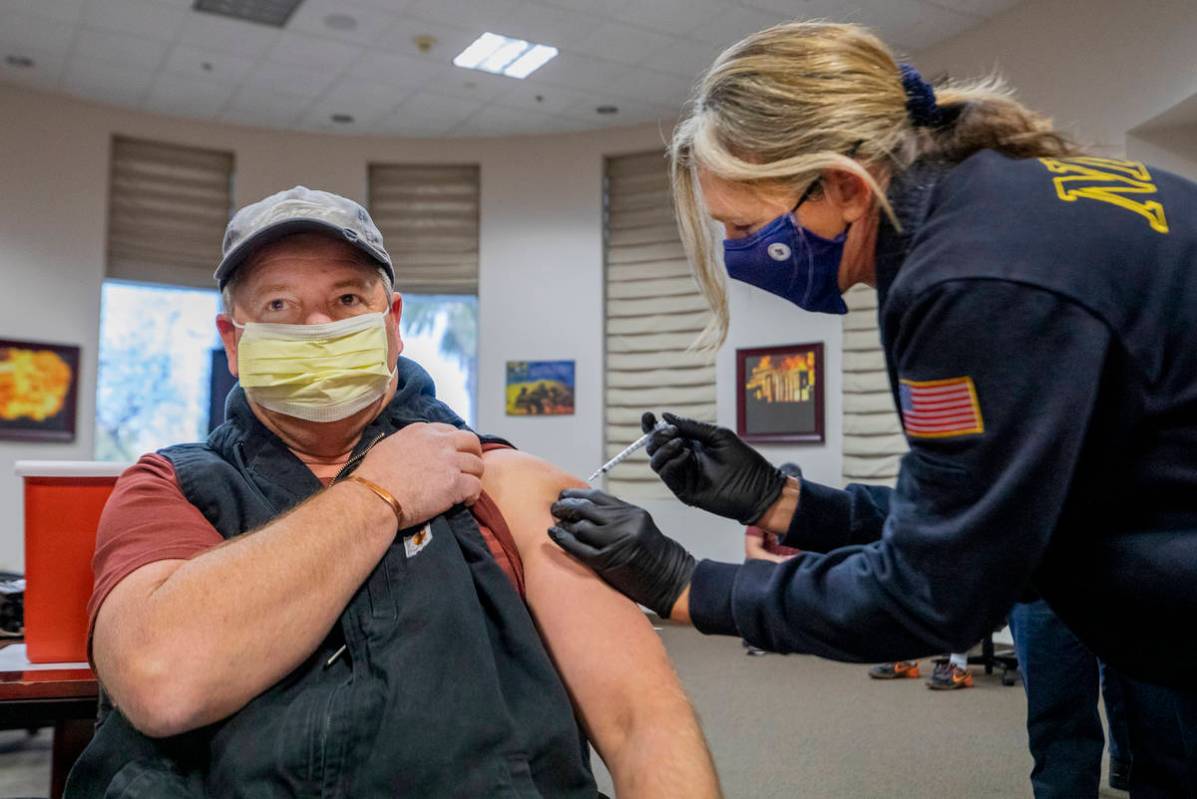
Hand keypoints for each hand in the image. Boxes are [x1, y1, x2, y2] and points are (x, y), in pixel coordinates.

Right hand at [354, 423, 482, 526]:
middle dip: (473, 454)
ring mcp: (449, 462)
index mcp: (422, 431)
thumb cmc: (373, 476)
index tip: (454, 455)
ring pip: (478, 465)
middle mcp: (439, 442)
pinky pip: (476, 486)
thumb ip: (408, 444)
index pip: (450, 430)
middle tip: (468, 469)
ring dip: (473, 477)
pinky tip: (464, 501)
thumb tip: (411, 452)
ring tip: (465, 489)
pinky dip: (473, 495)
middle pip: (471, 442)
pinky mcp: (455, 484)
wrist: (374, 497)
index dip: (456, 444)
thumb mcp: (388, 446)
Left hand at [549, 488, 694, 618]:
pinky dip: (564, 539)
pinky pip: (579, 548)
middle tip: (555, 507)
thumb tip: (587, 510)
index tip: (564, 494)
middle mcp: (625, 523)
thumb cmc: (654, 556)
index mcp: (633, 513)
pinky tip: (555, 534)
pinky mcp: (608, 561)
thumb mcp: (640, 527)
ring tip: (556, 522)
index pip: (598, 497)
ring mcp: (616, 542)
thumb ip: (617, 517)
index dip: (577, 494)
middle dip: (566, 506)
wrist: (670, 579)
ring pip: (581, 527)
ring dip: (564, 523)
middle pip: (586, 509)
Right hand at [641, 411, 786, 524]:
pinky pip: (666, 474)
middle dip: (657, 436)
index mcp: (690, 444)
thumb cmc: (743, 460)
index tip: (648, 416)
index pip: (663, 436)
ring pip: (655, 461)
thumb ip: (691, 426)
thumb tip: (665, 416)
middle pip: (654, 447)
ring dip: (663, 448)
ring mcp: (682, 475)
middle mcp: (682, 459)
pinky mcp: (683, 490)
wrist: (757, 488)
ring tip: (681, 443)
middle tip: (673, 432)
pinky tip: (686, 455)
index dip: (651, 426)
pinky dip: (671, 461)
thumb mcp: (717, 435)